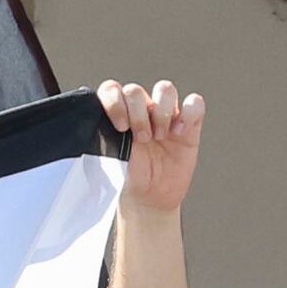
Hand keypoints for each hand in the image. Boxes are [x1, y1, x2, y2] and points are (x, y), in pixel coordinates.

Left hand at [95, 78, 203, 212]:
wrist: (150, 198)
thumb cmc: (128, 178)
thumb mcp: (108, 161)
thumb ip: (102, 141)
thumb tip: (92, 131)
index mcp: (118, 114)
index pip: (111, 89)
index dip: (114, 102)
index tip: (119, 126)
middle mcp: (141, 109)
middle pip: (136, 90)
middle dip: (137, 115)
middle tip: (141, 139)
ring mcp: (165, 114)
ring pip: (165, 89)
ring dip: (161, 113)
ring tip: (159, 137)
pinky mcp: (189, 124)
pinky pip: (194, 103)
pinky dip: (188, 115)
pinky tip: (179, 133)